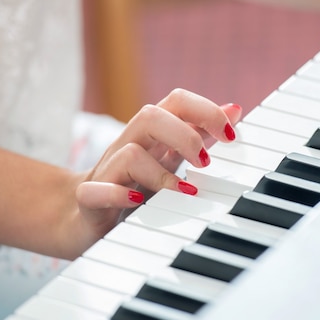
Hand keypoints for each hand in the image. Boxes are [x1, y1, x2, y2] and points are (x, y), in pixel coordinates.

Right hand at [64, 89, 241, 255]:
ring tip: (184, 192)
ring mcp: (107, 172)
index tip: (232, 136)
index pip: (176, 101)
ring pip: (128, 153)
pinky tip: (140, 204)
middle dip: (185, 135)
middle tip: (205, 163)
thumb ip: (200, 134)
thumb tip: (234, 109)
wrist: (84, 218)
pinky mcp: (90, 200)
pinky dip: (119, 196)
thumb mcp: (169, 157)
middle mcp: (128, 145)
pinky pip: (96, 191)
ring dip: (161, 173)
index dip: (206, 110)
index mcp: (150, 134)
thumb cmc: (133, 184)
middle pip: (150, 116)